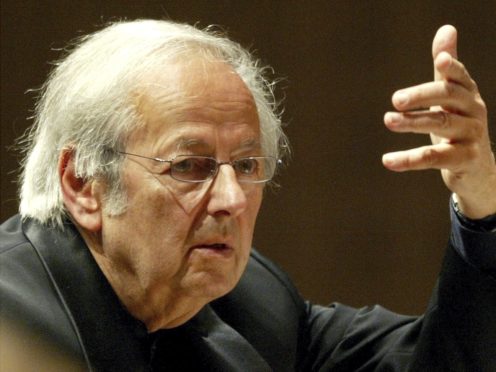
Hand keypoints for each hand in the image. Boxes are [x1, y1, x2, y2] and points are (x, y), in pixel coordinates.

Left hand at [382, 25, 495, 218]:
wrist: (478, 170)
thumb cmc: (459, 127)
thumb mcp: (452, 98)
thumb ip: (447, 69)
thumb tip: (446, 29)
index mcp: (468, 95)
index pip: (459, 77)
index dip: (452, 67)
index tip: (440, 60)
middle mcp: (473, 112)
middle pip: (449, 97)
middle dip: (422, 95)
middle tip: (396, 99)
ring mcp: (471, 136)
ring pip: (441, 124)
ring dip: (413, 122)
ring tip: (388, 119)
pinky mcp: (464, 160)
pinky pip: (434, 158)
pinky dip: (409, 159)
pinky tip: (387, 160)